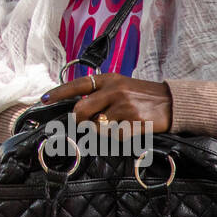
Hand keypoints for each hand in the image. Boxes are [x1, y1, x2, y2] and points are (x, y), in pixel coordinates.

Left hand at [40, 73, 171, 132]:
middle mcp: (114, 90)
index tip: (43, 99)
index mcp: (109, 79)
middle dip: (78, 120)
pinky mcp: (134, 122)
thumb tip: (77, 107)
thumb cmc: (143, 95)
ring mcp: (124, 106)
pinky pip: (114, 136)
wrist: (173, 102)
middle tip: (84, 123)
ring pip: (96, 126)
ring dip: (101, 130)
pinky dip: (116, 136)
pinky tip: (127, 129)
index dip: (58, 92)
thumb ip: (101, 92)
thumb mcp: (121, 85)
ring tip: (115, 124)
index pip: (77, 85)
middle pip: (81, 109)